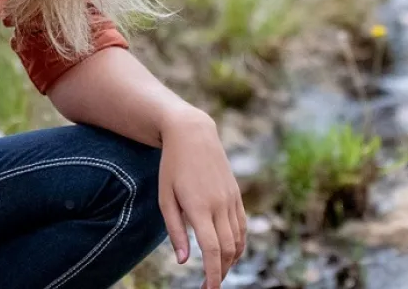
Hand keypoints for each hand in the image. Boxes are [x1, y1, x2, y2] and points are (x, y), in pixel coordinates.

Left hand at [157, 107, 246, 288]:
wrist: (192, 134)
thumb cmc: (172, 167)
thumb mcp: (165, 198)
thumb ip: (175, 231)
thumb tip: (184, 261)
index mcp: (199, 207)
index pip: (213, 251)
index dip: (213, 274)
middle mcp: (219, 205)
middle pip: (228, 250)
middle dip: (221, 272)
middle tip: (209, 285)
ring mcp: (231, 200)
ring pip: (238, 240)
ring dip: (231, 261)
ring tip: (218, 272)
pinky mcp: (236, 195)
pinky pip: (242, 226)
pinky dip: (238, 244)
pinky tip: (229, 252)